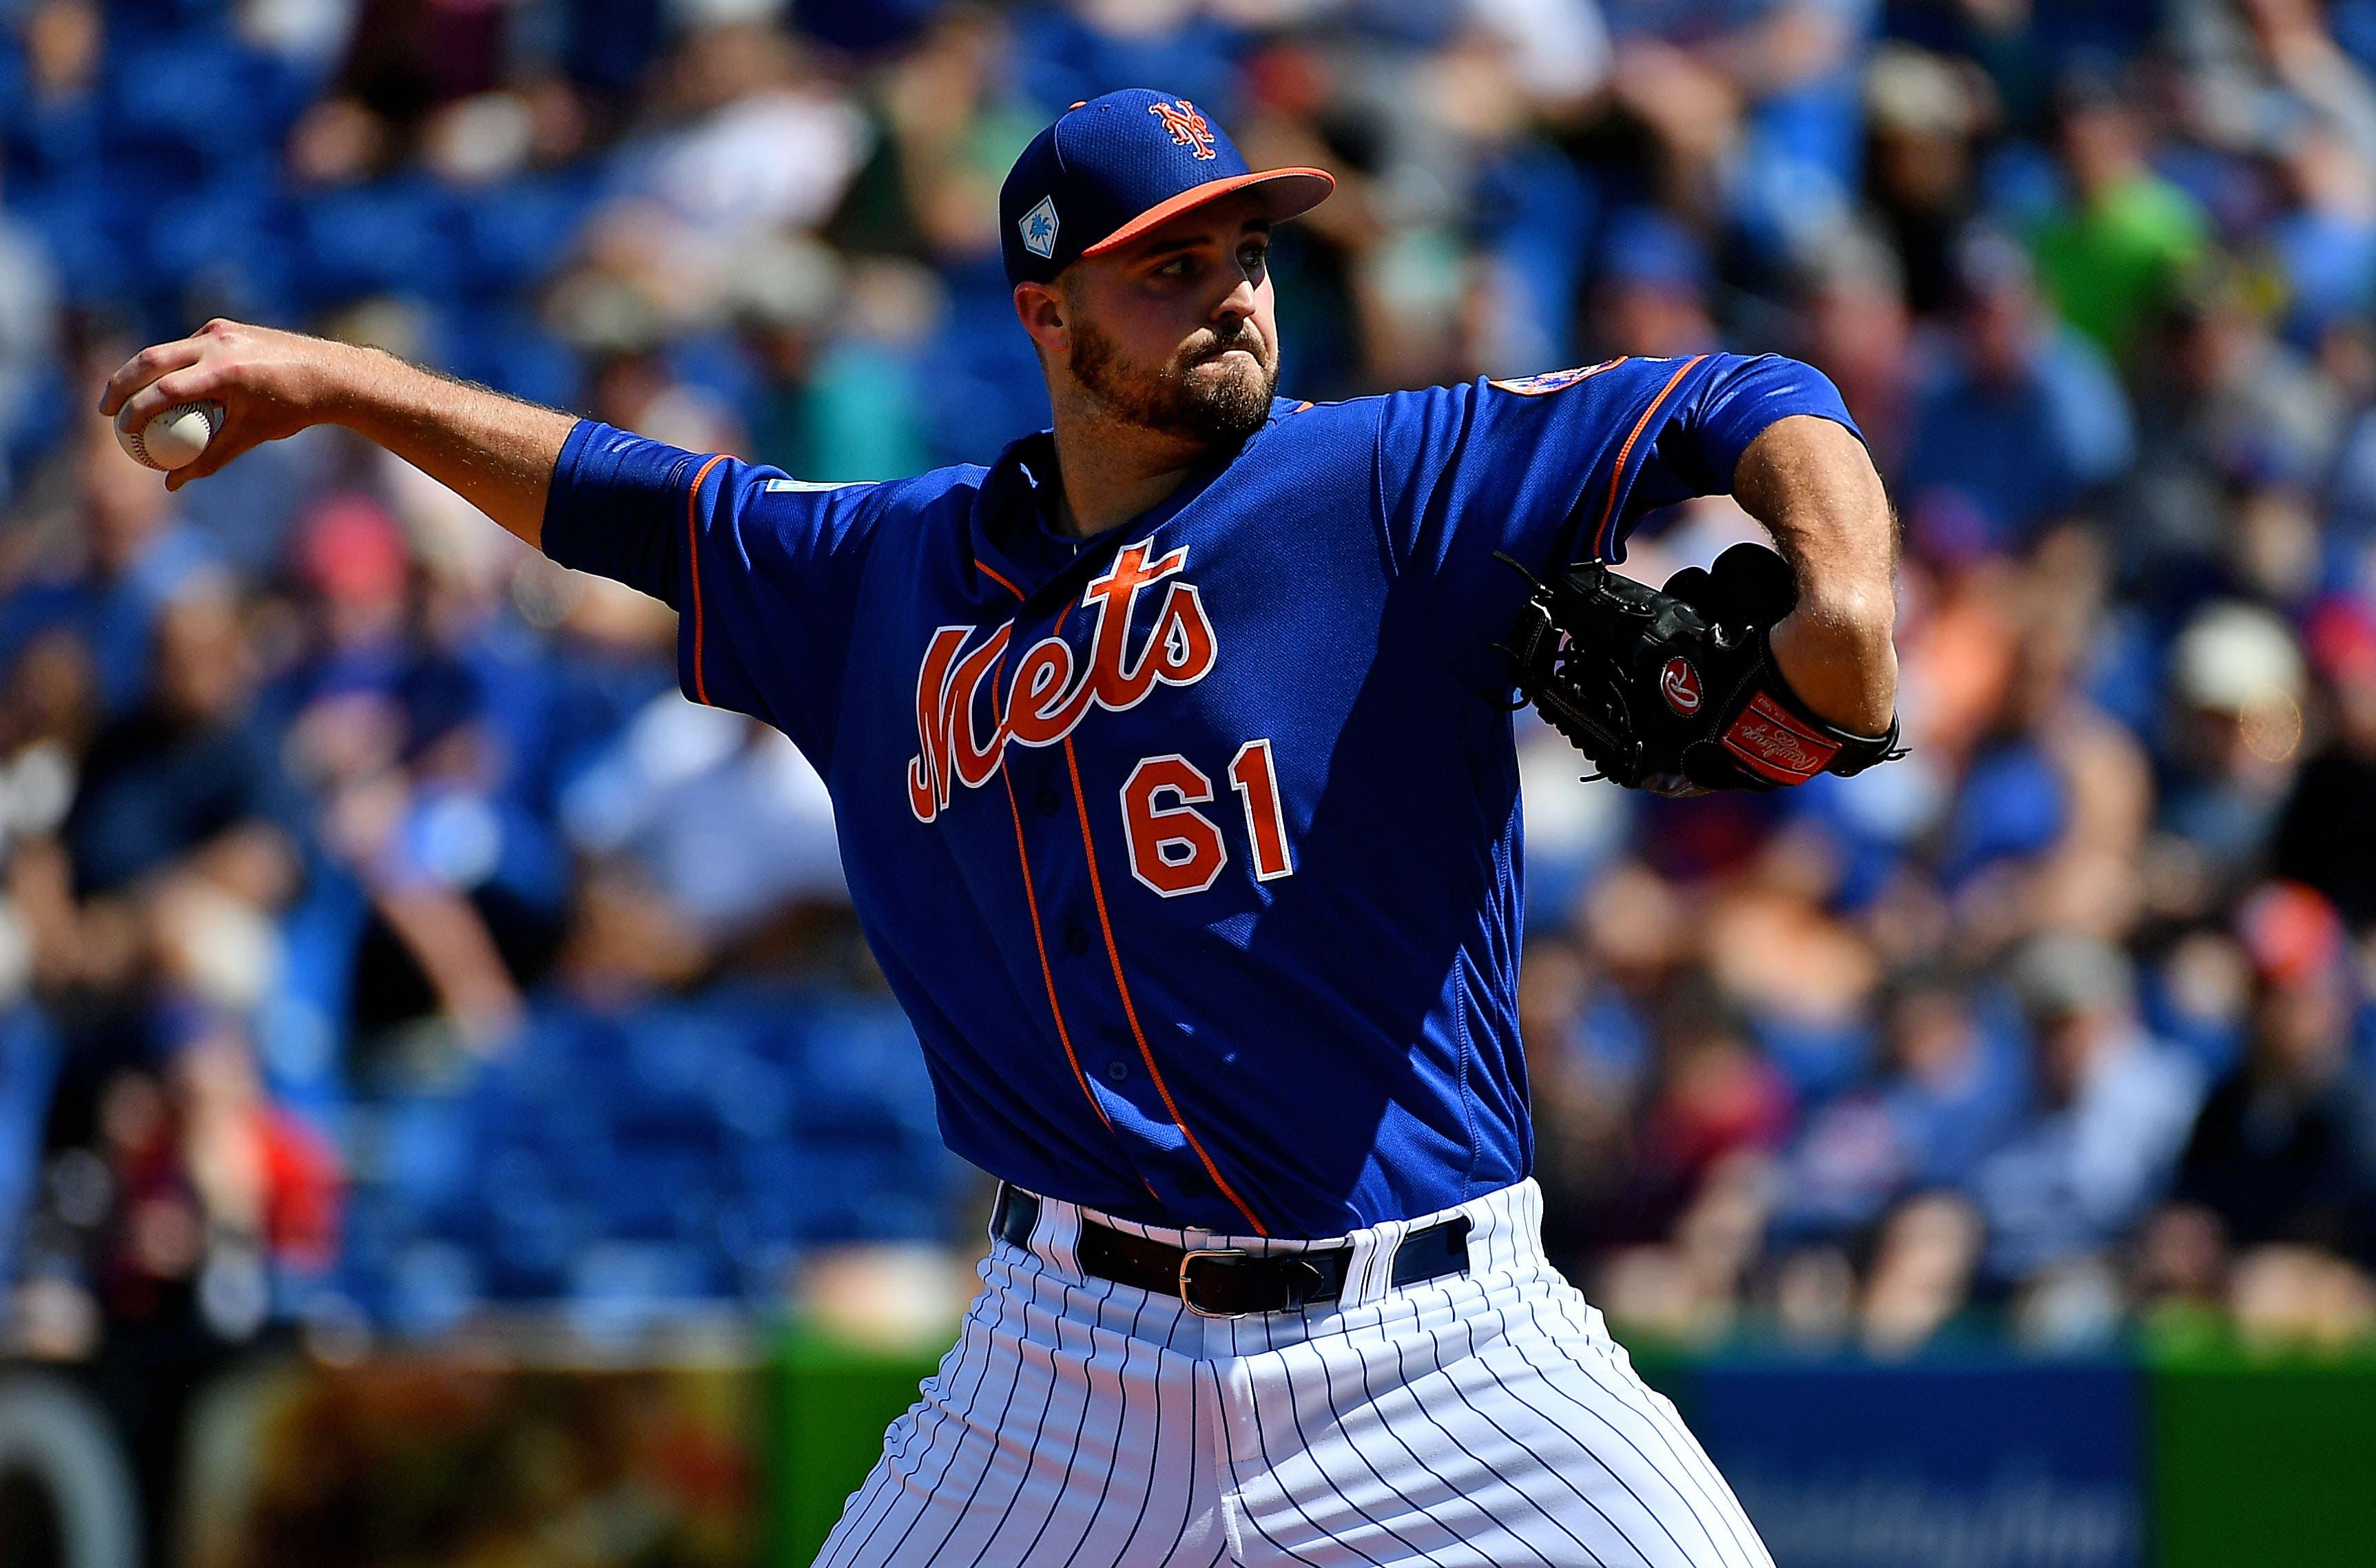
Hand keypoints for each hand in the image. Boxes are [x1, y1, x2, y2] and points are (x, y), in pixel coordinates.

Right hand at [97, 319, 365, 490]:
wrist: (330, 374)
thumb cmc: (293, 410)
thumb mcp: (250, 437)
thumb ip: (209, 459)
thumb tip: (172, 484)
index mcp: (225, 371)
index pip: (164, 390)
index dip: (136, 409)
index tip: (120, 429)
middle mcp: (218, 344)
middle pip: (151, 360)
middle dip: (120, 384)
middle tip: (105, 411)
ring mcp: (220, 331)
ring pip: (166, 350)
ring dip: (141, 373)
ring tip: (124, 398)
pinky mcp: (224, 327)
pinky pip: (187, 347)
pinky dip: (171, 366)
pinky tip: (165, 386)